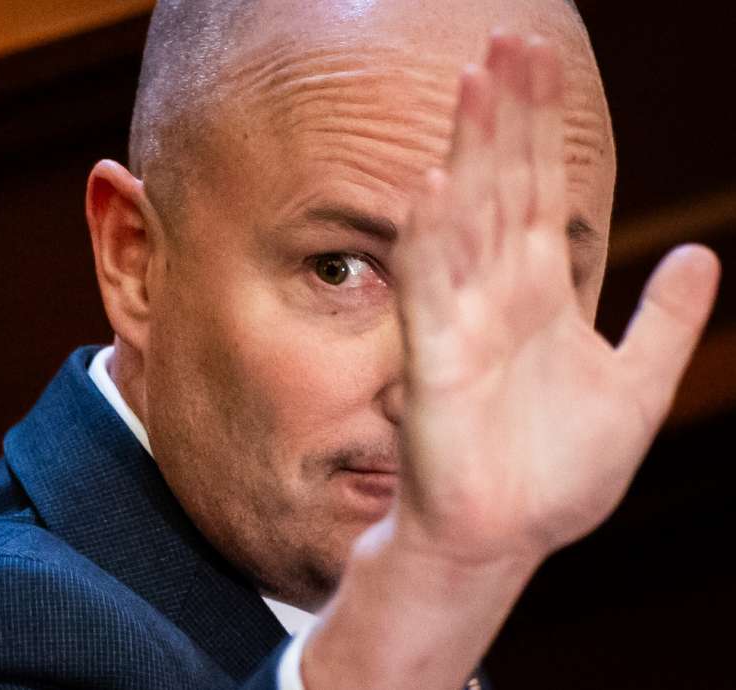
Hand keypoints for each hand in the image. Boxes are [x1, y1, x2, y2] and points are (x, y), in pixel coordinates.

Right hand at [390, 34, 719, 565]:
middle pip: (502, 185)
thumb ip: (665, 322)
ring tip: (475, 84)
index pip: (540, 188)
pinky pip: (430, 291)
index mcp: (541, 292)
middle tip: (507, 41)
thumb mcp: (638, 389)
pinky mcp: (435, 363)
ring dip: (469, 152)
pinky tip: (435, 186)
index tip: (540, 57)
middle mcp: (497, 293)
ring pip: (465, 220)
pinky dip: (430, 239)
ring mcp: (463, 321)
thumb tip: (702, 251)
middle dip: (507, 114)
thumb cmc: (558, 470)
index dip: (542, 124)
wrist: (509, 537)